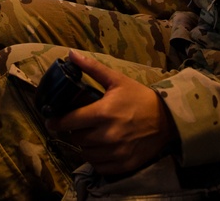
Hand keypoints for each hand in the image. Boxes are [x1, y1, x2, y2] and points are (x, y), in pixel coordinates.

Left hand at [46, 50, 175, 175]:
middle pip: (76, 138)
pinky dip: (96, 158)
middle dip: (74, 131)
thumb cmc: (139, 97)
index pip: (69, 121)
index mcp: (103, 112)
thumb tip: (70, 53)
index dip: (56, 122)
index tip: (51, 121)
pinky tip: (100, 148)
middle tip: (79, 124)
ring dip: (84, 145)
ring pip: (86, 153)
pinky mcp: (123, 165)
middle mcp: (107, 135)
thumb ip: (92, 68)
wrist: (167, 119)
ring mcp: (115, 152)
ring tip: (90, 135)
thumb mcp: (117, 80)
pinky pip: (99, 166)